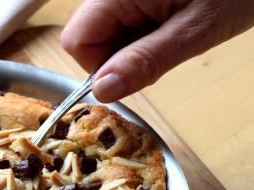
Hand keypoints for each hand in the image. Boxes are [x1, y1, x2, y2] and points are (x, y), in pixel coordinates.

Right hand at [61, 0, 253, 101]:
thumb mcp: (195, 29)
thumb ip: (146, 61)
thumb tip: (102, 90)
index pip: (76, 41)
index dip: (101, 66)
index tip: (137, 70)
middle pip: (88, 35)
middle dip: (120, 55)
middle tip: (165, 47)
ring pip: (107, 29)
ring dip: (134, 43)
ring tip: (174, 29)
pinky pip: (124, 18)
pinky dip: (144, 29)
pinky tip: (172, 20)